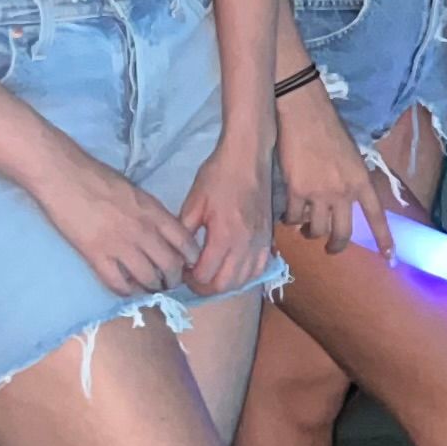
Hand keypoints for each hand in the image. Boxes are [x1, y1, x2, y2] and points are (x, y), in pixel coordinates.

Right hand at [35, 145, 207, 299]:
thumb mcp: (136, 192)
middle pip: (170, 265)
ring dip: (152, 287)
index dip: (191, 258)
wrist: (66, 178)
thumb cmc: (99, 178)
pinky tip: (127, 290)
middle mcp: (143, 231)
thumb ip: (151, 213)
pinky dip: (126, 291)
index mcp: (154, 212)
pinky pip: (117, 283)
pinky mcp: (97, 256)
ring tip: (150, 288)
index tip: (189, 265)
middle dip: (173, 279)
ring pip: (148, 278)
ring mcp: (120, 246)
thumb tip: (161, 232)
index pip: (185, 242)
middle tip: (169, 283)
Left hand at [179, 123, 277, 296]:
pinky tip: (234, 269)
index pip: (205, 275)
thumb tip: (178, 256)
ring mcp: (260, 242)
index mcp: (224, 236)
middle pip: (224, 285)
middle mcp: (245, 244)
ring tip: (211, 274)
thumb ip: (185, 233)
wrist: (247, 158)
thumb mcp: (193, 203)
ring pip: (243, 280)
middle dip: (205, 287)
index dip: (188, 278)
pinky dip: (245, 275)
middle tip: (192, 277)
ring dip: (225, 284)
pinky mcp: (268, 237)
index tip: (181, 269)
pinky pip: (259, 268)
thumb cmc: (218, 176)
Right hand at [274, 81, 394, 256]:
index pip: (376, 215)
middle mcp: (343, 191)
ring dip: (309, 233)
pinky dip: (290, 220)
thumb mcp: (352, 155)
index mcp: (361, 180)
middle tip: (330, 247)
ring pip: (315, 230)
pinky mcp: (295, 190)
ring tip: (305, 228)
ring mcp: (319, 193)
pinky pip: (292, 217)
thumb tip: (347, 198)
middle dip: (336, 246)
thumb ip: (351, 179)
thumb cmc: (329, 129)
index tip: (390, 257)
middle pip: (342, 233)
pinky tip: (288, 216)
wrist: (304, 113)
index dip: (383, 238)